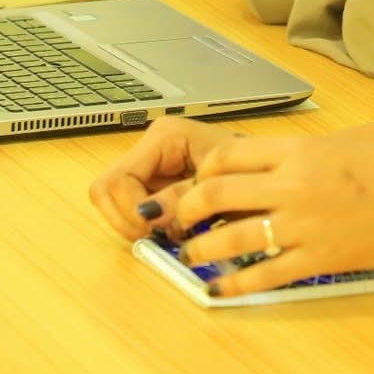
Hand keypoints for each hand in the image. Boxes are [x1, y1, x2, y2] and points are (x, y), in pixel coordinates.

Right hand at [87, 116, 242, 240]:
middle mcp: (149, 148)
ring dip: (133, 225)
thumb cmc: (250, 170)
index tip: (154, 231)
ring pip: (111, 203)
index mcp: (163, 136)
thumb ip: (183, 197)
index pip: (119, 179)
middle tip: (157, 236)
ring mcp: (147, 167)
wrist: (267, 173)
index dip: (130, 211)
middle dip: (127, 220)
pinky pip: (127, 210)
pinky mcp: (150, 185)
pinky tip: (168, 229)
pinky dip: (142, 226)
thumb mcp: (219, 183)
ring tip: (165, 233)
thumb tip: (149, 216)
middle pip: (106, 190)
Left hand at [144, 117, 373, 297]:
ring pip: (232, 237)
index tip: (203, 179)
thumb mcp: (362, 134)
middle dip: (191, 208)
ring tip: (193, 254)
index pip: (230, 155)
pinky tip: (219, 289)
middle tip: (185, 218)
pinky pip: (265, 275)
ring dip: (203, 247)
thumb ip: (324, 145)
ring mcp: (303, 226)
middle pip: (218, 194)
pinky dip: (236, 284)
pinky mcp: (319, 260)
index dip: (207, 168)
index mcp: (300, 149)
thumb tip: (309, 153)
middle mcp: (291, 186)